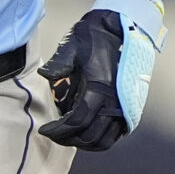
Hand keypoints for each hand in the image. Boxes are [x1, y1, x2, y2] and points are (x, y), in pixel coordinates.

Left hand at [38, 0, 165, 151]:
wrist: (120, 30)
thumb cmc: (93, 38)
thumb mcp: (71, 46)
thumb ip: (59, 63)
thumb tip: (44, 76)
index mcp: (100, 88)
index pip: (78, 121)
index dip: (59, 130)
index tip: (44, 130)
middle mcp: (115, 102)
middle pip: (90, 135)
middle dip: (68, 139)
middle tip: (53, 135)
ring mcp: (124, 107)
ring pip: (105, 140)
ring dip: (84, 143)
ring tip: (68, 138)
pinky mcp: (129, 109)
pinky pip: (115, 135)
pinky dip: (100, 140)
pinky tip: (86, 134)